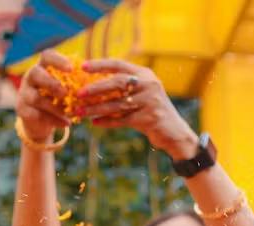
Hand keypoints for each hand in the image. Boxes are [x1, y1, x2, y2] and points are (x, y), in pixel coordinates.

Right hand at [17, 52, 73, 141]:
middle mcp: (30, 77)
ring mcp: (24, 93)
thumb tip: (96, 79)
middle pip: (36, 73)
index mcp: (42, 66)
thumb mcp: (65, 88)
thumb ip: (75, 82)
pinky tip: (66, 124)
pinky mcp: (22, 110)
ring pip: (36, 97)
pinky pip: (36, 114)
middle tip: (66, 93)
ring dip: (54, 106)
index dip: (58, 60)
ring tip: (69, 113)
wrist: (40, 120)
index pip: (47, 56)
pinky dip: (53, 120)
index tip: (71, 69)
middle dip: (52, 83)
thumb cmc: (58, 99)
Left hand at [76, 59, 195, 158]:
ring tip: (80, 112)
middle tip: (79, 93)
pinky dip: (107, 122)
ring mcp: (150, 101)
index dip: (100, 65)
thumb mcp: (142, 95)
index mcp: (145, 75)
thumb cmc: (153, 112)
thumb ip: (125, 88)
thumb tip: (93, 87)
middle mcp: (148, 84)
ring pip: (117, 104)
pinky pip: (122, 120)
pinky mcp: (148, 118)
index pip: (119, 64)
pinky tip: (95, 123)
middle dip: (96, 88)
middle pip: (117, 82)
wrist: (174, 133)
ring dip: (96, 108)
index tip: (83, 67)